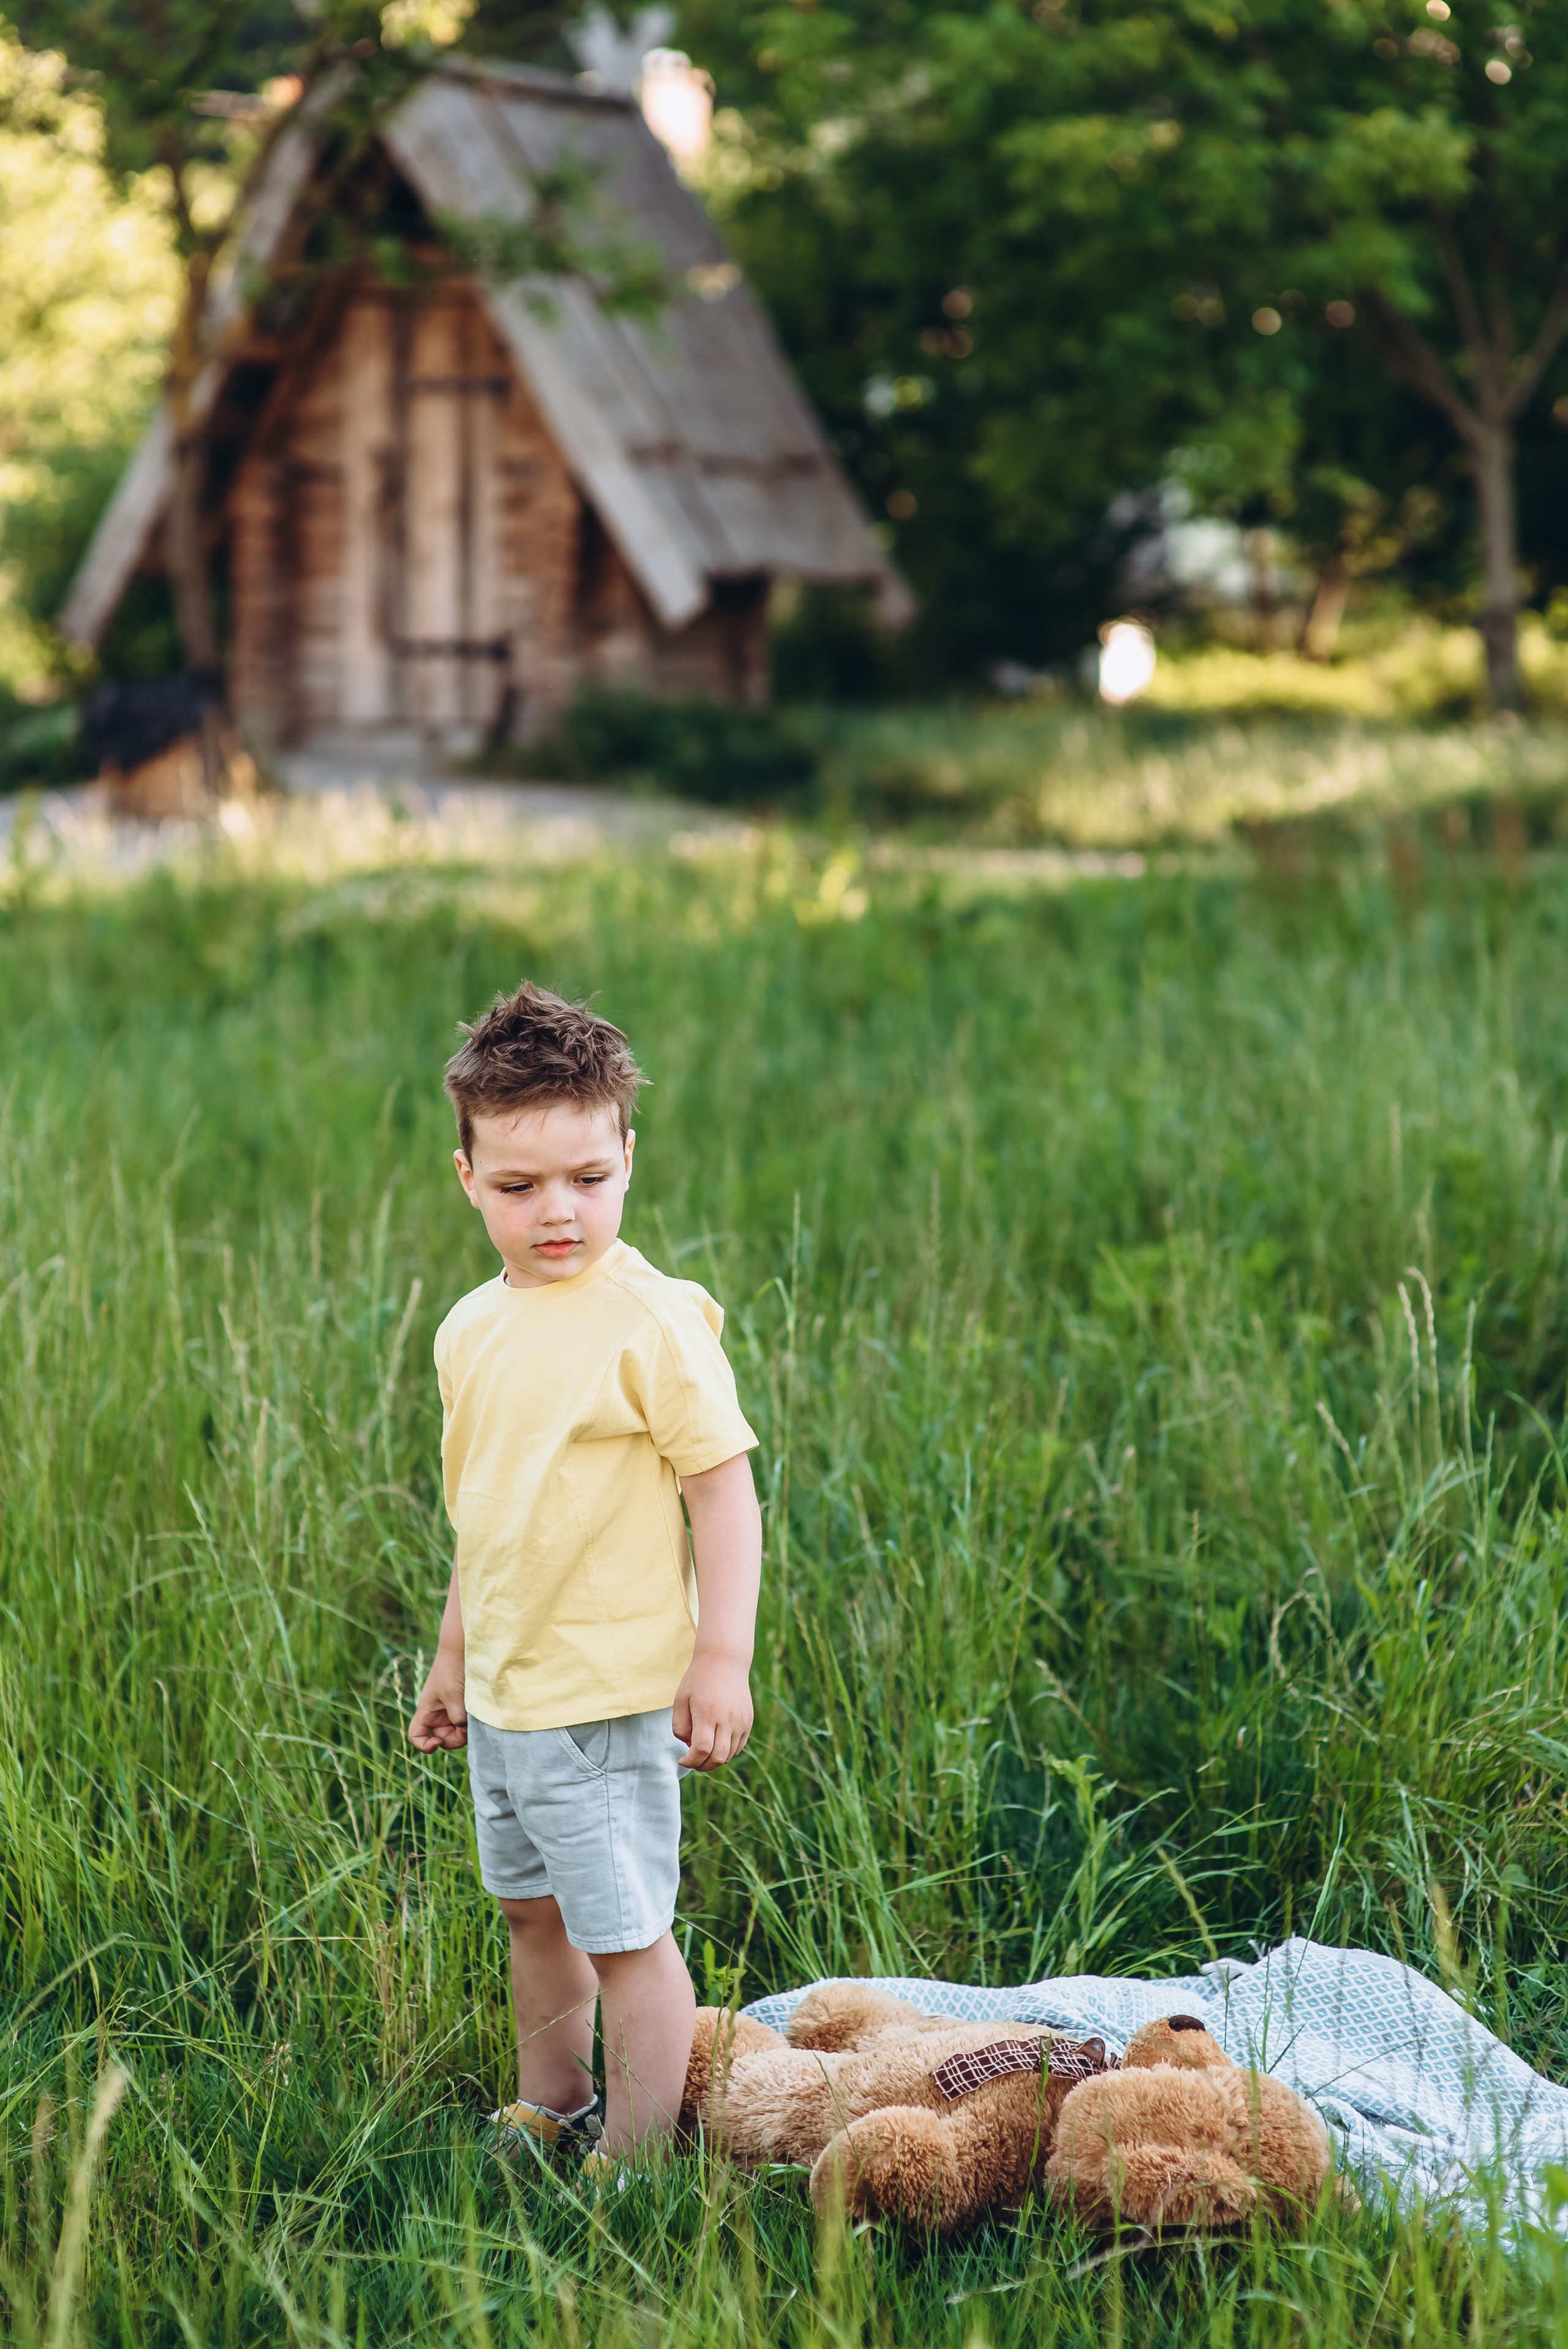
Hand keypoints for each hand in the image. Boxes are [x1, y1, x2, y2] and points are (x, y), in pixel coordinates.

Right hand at [409, 1646, 467, 1750]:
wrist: (462, 1648)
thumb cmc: (452, 1669)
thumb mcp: (453, 1695)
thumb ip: (457, 1717)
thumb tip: (463, 1730)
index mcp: (427, 1710)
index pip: (416, 1736)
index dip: (424, 1745)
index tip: (438, 1742)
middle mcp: (437, 1713)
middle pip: (442, 1738)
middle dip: (454, 1738)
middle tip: (466, 1730)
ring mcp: (450, 1710)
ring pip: (456, 1732)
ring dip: (465, 1730)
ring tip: (472, 1717)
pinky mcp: (463, 1706)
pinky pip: (466, 1722)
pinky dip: (471, 1723)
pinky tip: (477, 1714)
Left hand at [672, 1649, 752, 1770]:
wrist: (725, 1660)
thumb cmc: (698, 1680)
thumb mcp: (681, 1700)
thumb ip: (680, 1726)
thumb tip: (689, 1747)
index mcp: (707, 1714)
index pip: (701, 1750)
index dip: (690, 1761)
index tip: (682, 1759)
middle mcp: (727, 1720)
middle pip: (718, 1758)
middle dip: (703, 1766)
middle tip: (693, 1761)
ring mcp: (741, 1721)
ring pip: (729, 1755)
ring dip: (714, 1759)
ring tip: (703, 1750)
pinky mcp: (748, 1721)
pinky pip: (738, 1746)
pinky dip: (726, 1751)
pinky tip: (716, 1742)